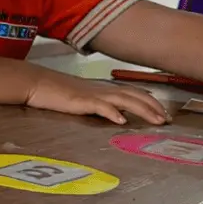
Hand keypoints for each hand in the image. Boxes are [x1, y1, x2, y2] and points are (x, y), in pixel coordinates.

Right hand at [26, 72, 167, 125]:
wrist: (35, 83)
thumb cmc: (54, 92)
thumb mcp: (80, 97)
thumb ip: (97, 103)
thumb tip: (113, 113)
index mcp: (102, 89)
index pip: (132, 92)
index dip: (150, 101)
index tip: (163, 113)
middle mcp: (102, 89)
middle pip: (134, 95)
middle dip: (154, 107)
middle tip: (167, 120)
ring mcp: (92, 94)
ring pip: (124, 100)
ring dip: (143, 110)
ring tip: (157, 121)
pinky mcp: (80, 100)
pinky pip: (100, 106)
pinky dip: (113, 112)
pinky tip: (122, 121)